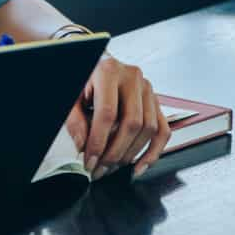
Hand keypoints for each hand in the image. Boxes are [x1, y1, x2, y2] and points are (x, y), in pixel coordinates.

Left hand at [64, 54, 170, 179]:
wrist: (98, 65)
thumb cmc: (85, 81)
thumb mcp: (72, 97)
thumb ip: (74, 120)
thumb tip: (83, 146)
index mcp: (109, 71)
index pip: (108, 113)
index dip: (98, 142)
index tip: (89, 161)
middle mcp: (132, 77)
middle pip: (132, 123)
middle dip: (115, 153)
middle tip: (100, 169)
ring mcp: (148, 89)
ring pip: (149, 129)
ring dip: (131, 154)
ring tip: (112, 168)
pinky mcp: (156, 101)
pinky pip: (162, 130)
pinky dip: (153, 152)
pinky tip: (139, 166)